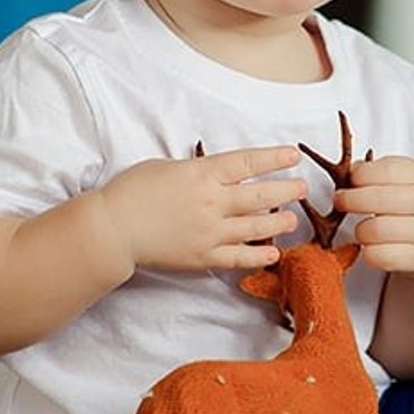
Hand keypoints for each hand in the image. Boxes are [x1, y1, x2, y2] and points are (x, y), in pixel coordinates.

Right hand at [104, 145, 304, 274]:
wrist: (112, 229)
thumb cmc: (132, 191)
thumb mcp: (168, 166)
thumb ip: (198, 171)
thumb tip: (219, 175)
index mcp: (203, 174)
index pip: (248, 163)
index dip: (274, 159)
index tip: (293, 155)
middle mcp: (212, 202)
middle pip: (260, 196)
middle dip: (285, 191)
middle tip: (301, 188)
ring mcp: (210, 232)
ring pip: (255, 227)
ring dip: (278, 223)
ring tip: (293, 219)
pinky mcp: (203, 257)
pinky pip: (238, 257)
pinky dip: (259, 256)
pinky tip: (274, 253)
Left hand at [336, 155, 413, 283]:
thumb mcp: (405, 183)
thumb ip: (378, 172)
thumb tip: (352, 171)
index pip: (385, 170)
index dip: (359, 175)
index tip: (350, 181)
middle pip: (377, 199)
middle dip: (350, 200)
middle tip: (341, 202)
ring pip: (374, 230)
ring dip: (360, 230)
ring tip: (363, 229)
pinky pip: (379, 256)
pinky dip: (368, 252)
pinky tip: (373, 247)